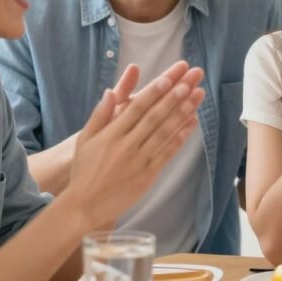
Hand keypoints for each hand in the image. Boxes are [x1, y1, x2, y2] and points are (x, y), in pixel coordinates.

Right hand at [66, 61, 205, 227]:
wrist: (84, 205)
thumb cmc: (85, 169)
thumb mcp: (85, 139)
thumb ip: (100, 114)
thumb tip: (111, 91)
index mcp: (111, 133)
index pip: (138, 106)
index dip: (156, 90)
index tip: (171, 76)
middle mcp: (126, 145)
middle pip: (155, 115)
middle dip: (175, 95)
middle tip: (192, 78)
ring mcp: (138, 161)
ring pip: (164, 132)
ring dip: (182, 112)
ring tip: (197, 95)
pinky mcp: (147, 176)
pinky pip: (166, 154)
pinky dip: (180, 138)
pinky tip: (191, 124)